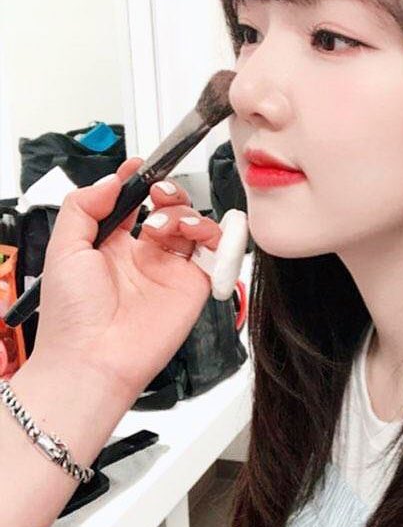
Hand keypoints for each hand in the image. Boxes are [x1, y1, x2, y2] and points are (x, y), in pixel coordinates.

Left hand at [31, 157, 231, 400]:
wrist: (93, 359)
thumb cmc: (72, 315)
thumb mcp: (63, 250)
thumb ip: (82, 207)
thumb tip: (112, 179)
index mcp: (112, 245)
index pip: (134, 203)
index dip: (140, 181)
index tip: (140, 166)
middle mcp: (145, 254)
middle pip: (169, 208)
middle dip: (167, 192)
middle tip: (158, 192)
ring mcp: (171, 268)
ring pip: (193, 224)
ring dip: (184, 212)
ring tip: (164, 225)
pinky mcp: (195, 284)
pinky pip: (215, 251)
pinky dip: (213, 233)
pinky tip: (193, 232)